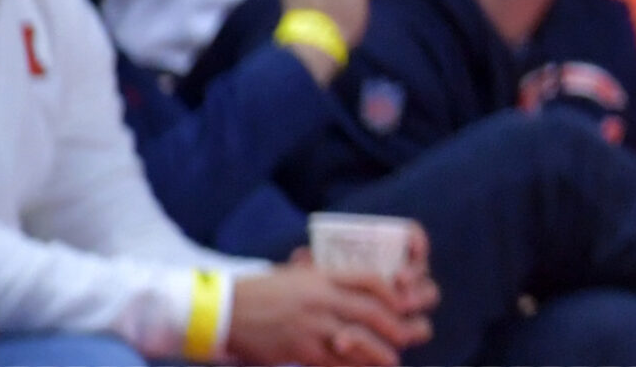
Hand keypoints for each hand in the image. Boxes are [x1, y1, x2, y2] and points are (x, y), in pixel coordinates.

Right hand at [229, 265, 432, 366]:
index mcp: (322, 277)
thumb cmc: (261, 293)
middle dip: (394, 325)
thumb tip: (349, 288)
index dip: (391, 292)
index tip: (402, 303)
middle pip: (370, 311)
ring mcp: (312, 325)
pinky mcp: (300, 349)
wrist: (226, 311)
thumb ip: (322, 280)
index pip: (369, 279)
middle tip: (410, 334)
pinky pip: (335, 362)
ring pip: (358, 340)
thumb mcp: (295, 277)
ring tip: (393, 360)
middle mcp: (321, 299)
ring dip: (380, 352)